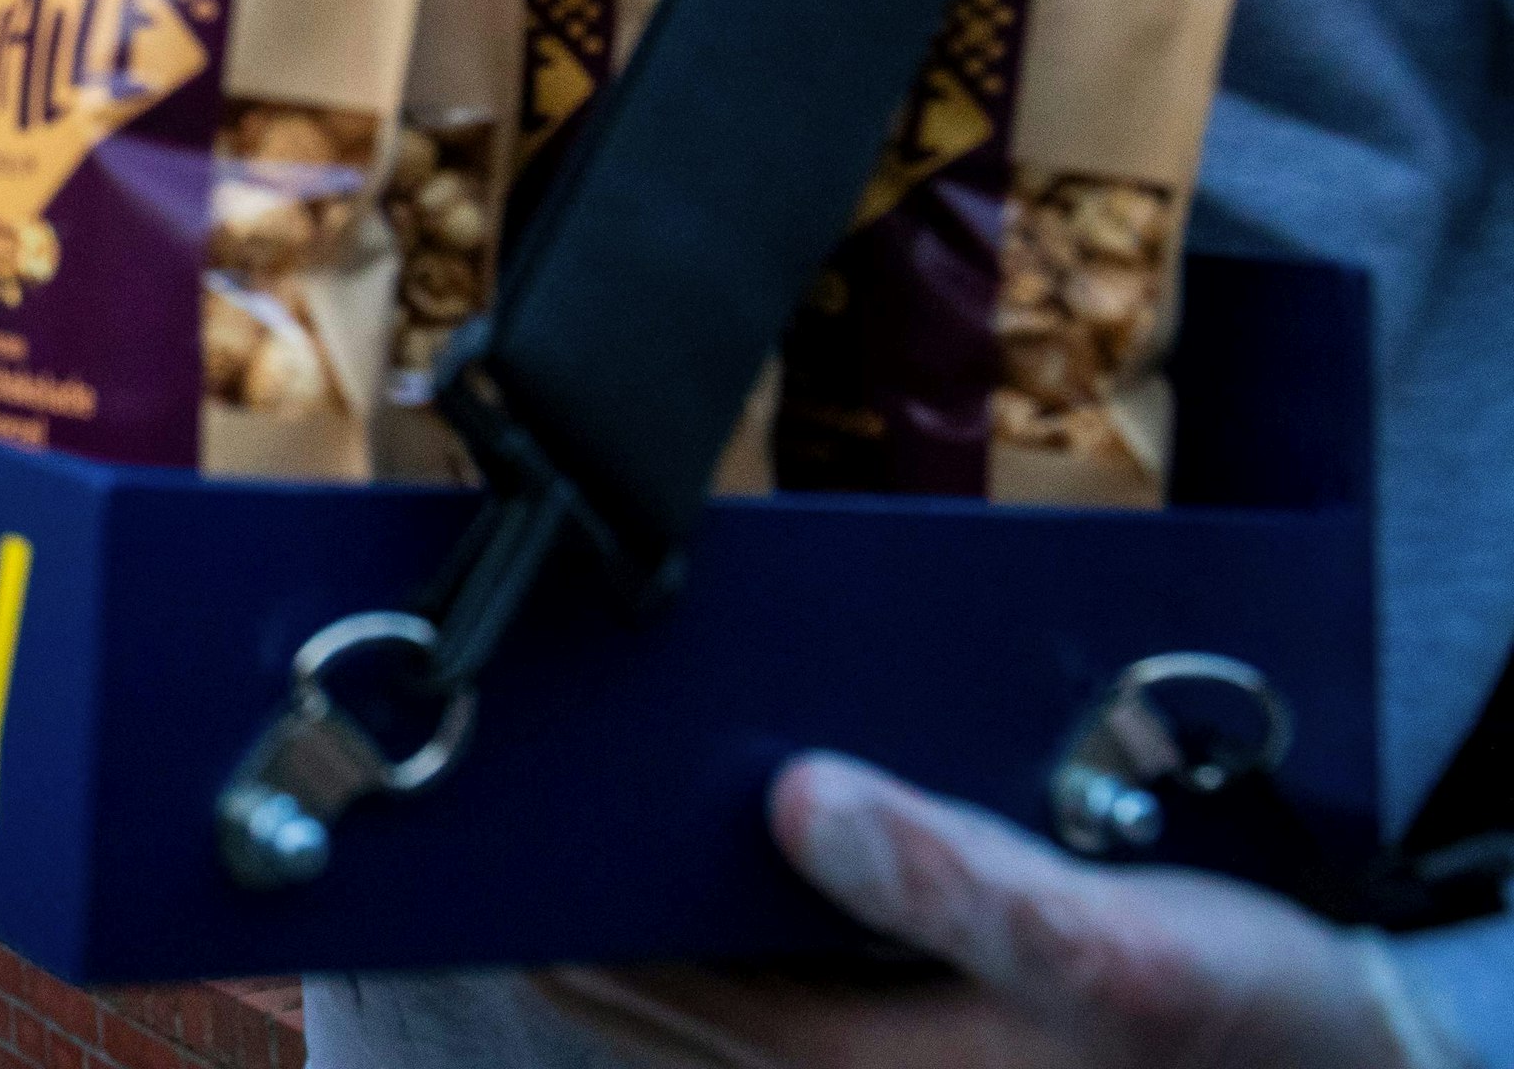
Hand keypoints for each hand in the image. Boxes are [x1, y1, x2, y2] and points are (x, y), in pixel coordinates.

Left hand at [533, 752, 1455, 1068]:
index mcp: (845, 1066)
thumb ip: (954, 879)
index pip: (633, 986)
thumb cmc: (1228, 1020)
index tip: (496, 816)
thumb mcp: (1108, 947)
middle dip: (587, 904)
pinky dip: (730, 923)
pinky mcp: (903, 1042)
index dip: (561, 902)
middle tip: (526, 794)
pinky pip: (770, 984)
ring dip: (654, 915)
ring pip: (701, 992)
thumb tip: (797, 798)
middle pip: (646, 993)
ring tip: (604, 807)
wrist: (1338, 1063)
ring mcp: (866, 1059)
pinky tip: (746, 842)